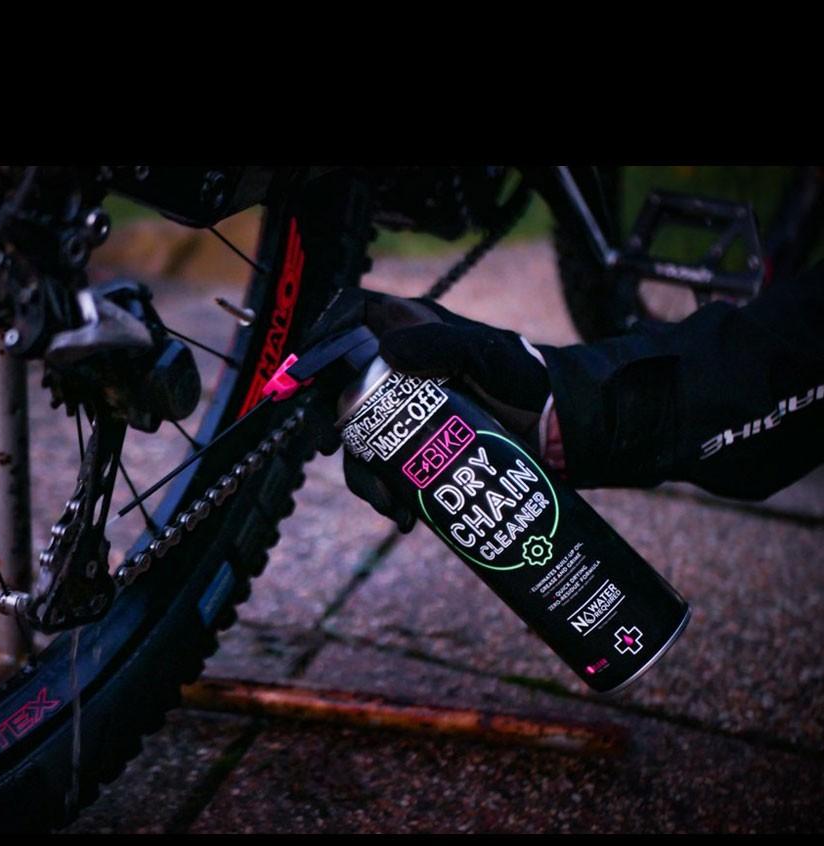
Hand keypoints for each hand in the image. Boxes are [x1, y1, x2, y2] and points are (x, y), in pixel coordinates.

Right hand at [310, 288, 563, 530]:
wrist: (554, 428)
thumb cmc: (524, 378)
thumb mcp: (486, 354)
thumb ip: (443, 345)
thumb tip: (388, 353)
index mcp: (409, 329)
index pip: (350, 317)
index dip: (320, 336)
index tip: (304, 369)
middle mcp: (396, 366)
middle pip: (338, 383)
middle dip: (328, 420)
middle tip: (328, 445)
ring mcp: (401, 407)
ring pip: (355, 435)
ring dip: (362, 473)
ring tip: (388, 503)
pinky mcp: (412, 445)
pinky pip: (381, 467)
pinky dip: (384, 493)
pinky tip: (404, 515)